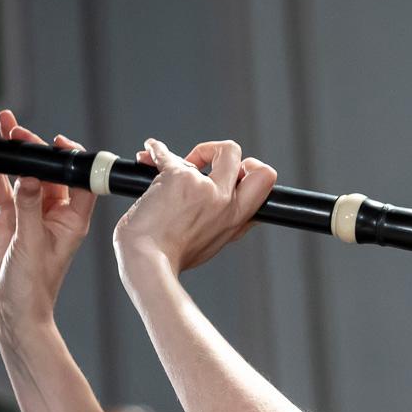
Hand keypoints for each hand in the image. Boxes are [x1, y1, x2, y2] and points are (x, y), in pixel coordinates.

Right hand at [0, 110, 96, 336]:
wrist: (11, 310)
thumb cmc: (33, 286)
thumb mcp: (31, 243)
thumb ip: (28, 208)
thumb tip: (29, 176)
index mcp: (72, 221)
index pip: (79, 181)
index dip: (71, 159)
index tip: (55, 141)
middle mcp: (55, 215)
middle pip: (49, 173)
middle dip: (35, 149)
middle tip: (17, 130)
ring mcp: (31, 216)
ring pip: (25, 177)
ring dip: (15, 155)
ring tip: (2, 130)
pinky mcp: (10, 221)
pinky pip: (4, 191)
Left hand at [112, 137, 276, 275]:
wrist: (146, 261)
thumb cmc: (170, 256)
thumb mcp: (212, 243)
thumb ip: (225, 223)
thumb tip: (222, 202)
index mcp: (235, 220)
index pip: (265, 186)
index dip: (250, 173)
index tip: (232, 175)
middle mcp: (226, 204)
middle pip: (257, 166)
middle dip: (235, 156)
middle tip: (214, 160)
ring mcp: (206, 189)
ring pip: (216, 151)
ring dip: (191, 154)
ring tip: (167, 164)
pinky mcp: (179, 177)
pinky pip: (169, 154)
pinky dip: (156, 150)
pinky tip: (150, 153)